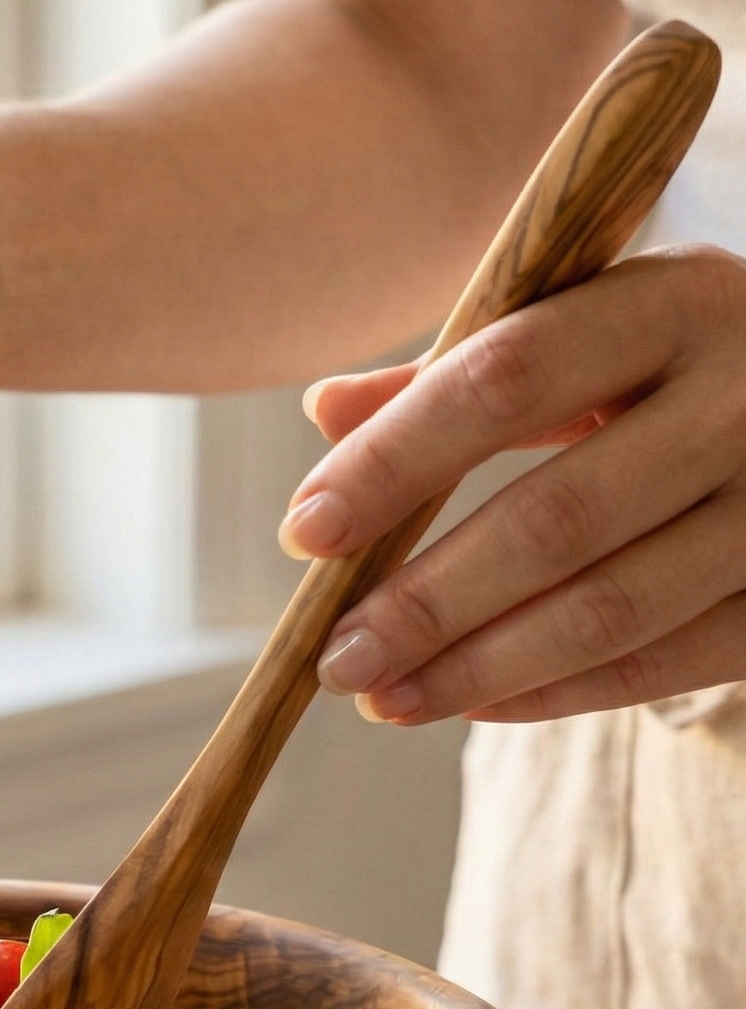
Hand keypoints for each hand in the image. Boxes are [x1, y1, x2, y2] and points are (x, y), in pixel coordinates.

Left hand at [282, 246, 745, 722]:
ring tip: (381, 700)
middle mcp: (745, 397)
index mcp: (674, 302)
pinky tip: (474, 705)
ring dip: (476, 668)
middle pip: (555, 518)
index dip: (396, 460)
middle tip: (336, 660)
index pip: (508, 377)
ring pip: (609, 609)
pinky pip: (665, 663)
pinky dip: (556, 693)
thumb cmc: (681, 365)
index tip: (305, 533)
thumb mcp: (590, 334)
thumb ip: (460, 372)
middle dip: (426, 602)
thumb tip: (325, 407)